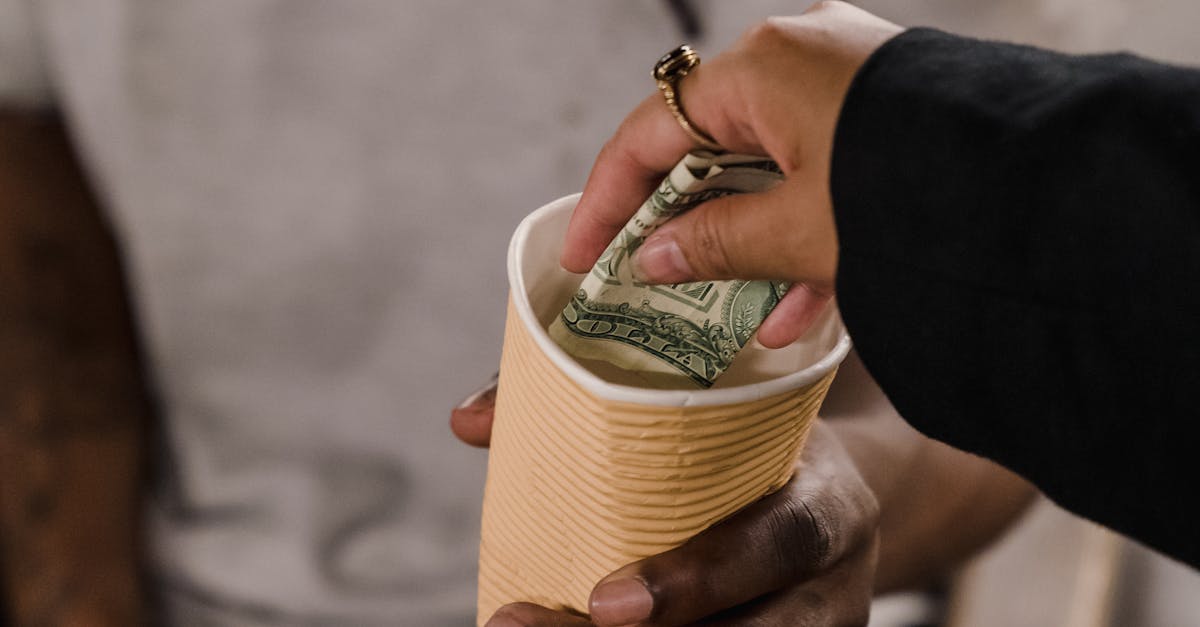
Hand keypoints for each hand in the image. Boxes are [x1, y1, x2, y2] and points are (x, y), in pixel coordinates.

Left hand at [452, 379, 879, 625]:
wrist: (829, 497)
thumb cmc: (755, 445)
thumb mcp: (715, 413)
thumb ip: (597, 404)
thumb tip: (468, 418)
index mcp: (826, 501)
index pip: (781, 542)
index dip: (701, 579)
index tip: (607, 604)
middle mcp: (834, 582)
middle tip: (523, 626)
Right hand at [562, 1, 901, 346]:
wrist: (1041, 194)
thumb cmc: (909, 195)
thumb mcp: (795, 230)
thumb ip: (712, 243)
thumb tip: (651, 258)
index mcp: (761, 66)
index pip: (651, 132)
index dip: (608, 199)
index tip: (583, 256)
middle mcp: (801, 57)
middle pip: (708, 145)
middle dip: (680, 221)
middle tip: (648, 278)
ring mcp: (849, 84)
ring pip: (766, 166)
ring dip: (742, 239)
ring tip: (717, 306)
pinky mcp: (886, 118)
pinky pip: (820, 172)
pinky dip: (801, 235)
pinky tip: (791, 312)